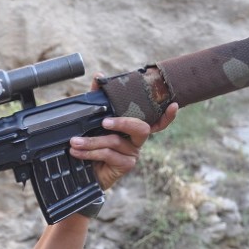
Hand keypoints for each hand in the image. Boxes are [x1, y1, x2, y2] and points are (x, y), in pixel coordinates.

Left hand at [68, 75, 177, 190]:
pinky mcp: (125, 165)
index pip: (156, 121)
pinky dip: (90, 153)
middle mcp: (136, 140)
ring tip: (75, 141)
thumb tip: (99, 76)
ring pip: (115, 142)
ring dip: (92, 141)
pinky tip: (77, 152)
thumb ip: (97, 99)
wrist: (84, 172)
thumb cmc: (93, 144)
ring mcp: (132, 153)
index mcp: (133, 128)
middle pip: (141, 128)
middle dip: (122, 123)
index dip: (167, 116)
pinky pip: (108, 155)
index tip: (173, 105)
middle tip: (104, 122)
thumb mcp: (93, 121)